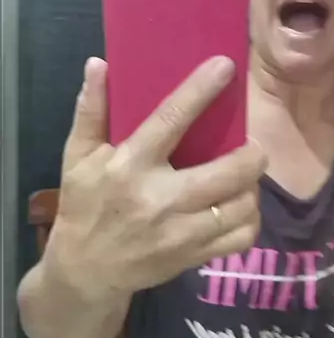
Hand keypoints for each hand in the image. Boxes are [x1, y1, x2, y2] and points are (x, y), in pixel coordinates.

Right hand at [46, 56, 264, 300]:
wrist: (83, 273)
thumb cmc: (84, 205)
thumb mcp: (77, 156)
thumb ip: (91, 110)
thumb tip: (98, 64)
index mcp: (130, 166)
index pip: (170, 120)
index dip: (200, 91)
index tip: (225, 66)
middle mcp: (159, 199)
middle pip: (226, 173)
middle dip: (251, 154)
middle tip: (252, 145)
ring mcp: (179, 233)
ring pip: (240, 207)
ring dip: (252, 186)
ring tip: (246, 175)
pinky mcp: (192, 257)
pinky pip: (240, 238)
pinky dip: (250, 220)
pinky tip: (240, 206)